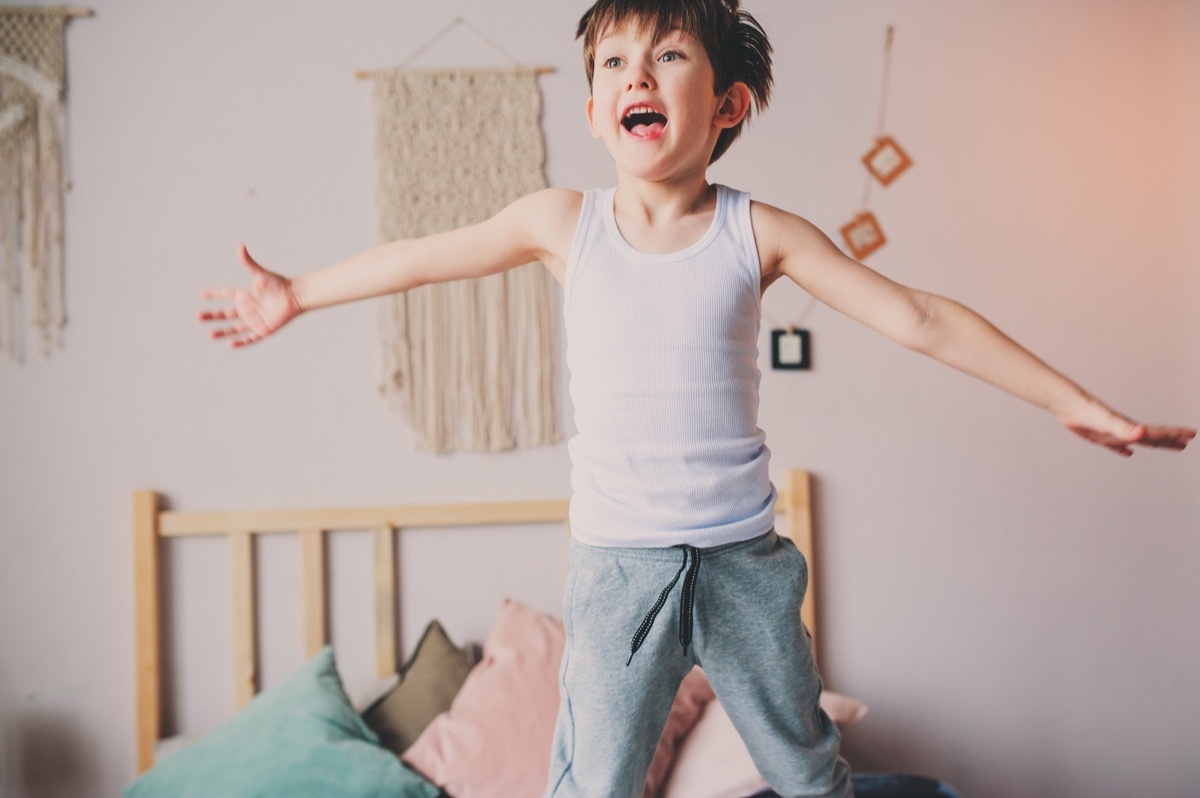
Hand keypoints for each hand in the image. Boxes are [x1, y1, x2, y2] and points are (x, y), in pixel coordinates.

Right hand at [198, 245, 303, 347]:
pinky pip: (250, 338)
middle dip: (211, 316)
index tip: (202, 294)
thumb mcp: (260, 274)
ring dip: (222, 332)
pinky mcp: (263, 329)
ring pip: (234, 328)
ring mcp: (254, 320)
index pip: (225, 294)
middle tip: (197, 316)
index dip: (214, 294)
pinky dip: (241, 342)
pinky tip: (230, 345)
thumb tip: (240, 246)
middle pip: (225, 314)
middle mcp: (247, 308)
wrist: (295, 296)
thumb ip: (248, 262)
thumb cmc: (279, 284)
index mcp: (245, 294)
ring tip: (209, 335)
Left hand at [1058, 399, 1195, 456]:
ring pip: (1137, 441)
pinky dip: (1123, 450)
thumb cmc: (1088, 411)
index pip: (1158, 432)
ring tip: (1165, 446)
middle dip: (1170, 440)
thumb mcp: (1109, 422)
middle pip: (1152, 437)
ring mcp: (1112, 433)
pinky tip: (1128, 453)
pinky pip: (1116, 446)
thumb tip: (1143, 432)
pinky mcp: (1099, 437)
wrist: (1068, 405)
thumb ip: (1126, 428)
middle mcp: (1124, 430)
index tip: (1192, 434)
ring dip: (1152, 444)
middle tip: (1186, 443)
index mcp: (1130, 428)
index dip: (1175, 434)